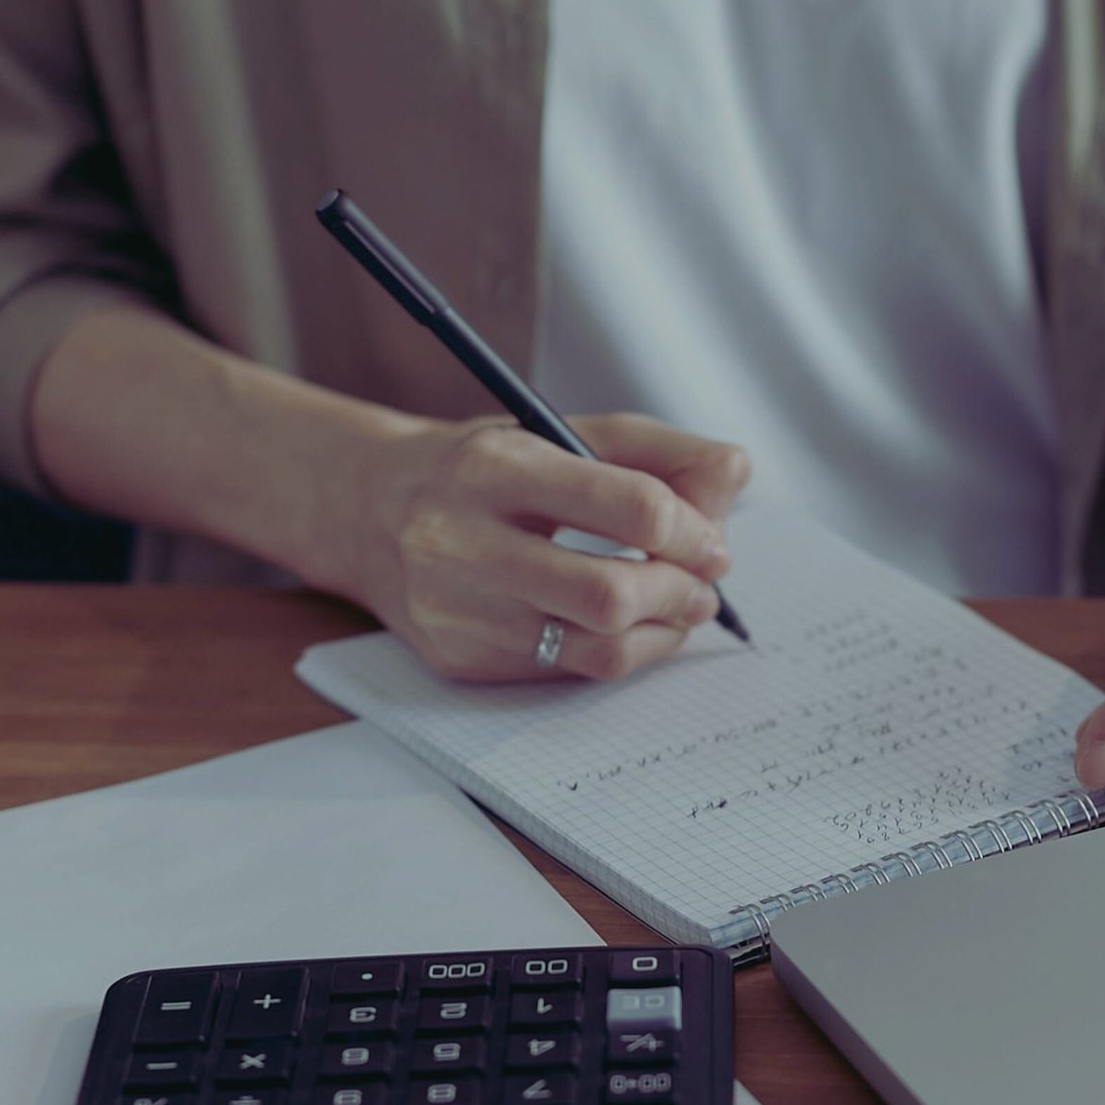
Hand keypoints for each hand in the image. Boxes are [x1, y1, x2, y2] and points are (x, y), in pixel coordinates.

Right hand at [347, 411, 750, 681]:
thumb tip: (734, 478)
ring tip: (674, 609)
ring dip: (659, 634)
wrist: (370, 512)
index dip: (692, 530)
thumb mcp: (563, 432)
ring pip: (594, 650)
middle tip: (701, 588)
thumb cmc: (487, 471)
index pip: (630, 505)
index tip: (712, 542)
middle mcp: (460, 540)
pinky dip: (614, 652)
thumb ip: (660, 451)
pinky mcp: (457, 659)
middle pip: (610, 594)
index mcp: (494, 467)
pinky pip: (564, 672)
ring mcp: (454, 610)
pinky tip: (622, 627)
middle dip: (678, 594)